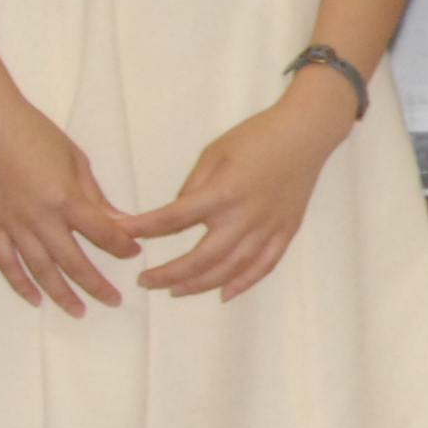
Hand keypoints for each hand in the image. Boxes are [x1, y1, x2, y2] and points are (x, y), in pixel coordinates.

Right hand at [0, 92, 138, 313]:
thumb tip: (118, 222)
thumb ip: (95, 196)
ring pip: (40, 270)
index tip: (133, 254)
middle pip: (73, 261)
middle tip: (114, 301)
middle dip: (96, 284)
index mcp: (66, 198)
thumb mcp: (76, 161)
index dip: (121, 246)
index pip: (102, 233)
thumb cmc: (36, 134)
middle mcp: (40, 218)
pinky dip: (20, 284)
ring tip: (79, 311)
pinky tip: (34, 300)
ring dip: (61, 294)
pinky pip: (6, 262)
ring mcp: (13, 224)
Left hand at [115, 67, 356, 299]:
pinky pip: (264, 265)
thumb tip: (179, 211)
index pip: (173, 219)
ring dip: (200, 285)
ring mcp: (268, 229)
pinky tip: (224, 294)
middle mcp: (244, 217)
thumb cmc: (258, 136)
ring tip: (175, 291)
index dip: (143, 229)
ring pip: (230, 269)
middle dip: (168, 273)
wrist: (307, 133)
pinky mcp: (286, 232)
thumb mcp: (215, 152)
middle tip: (145, 281)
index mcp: (223, 193)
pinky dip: (244, 283)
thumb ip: (194, 185)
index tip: (120, 235)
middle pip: (201, 257)